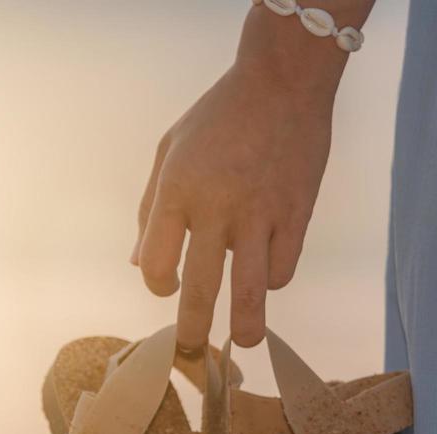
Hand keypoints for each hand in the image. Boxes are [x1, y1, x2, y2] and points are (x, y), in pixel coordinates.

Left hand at [133, 12, 351, 348]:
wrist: (283, 81)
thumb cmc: (218, 118)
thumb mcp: (168, 152)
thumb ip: (150, 210)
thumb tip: (139, 264)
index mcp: (177, 192)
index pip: (156, 262)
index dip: (157, 285)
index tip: (167, 285)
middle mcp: (217, 208)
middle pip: (202, 289)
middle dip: (194, 329)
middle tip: (192, 349)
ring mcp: (260, 214)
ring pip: (253, 290)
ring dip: (246, 326)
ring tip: (243, 341)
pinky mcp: (296, 214)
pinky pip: (284, 268)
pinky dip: (275, 280)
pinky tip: (268, 278)